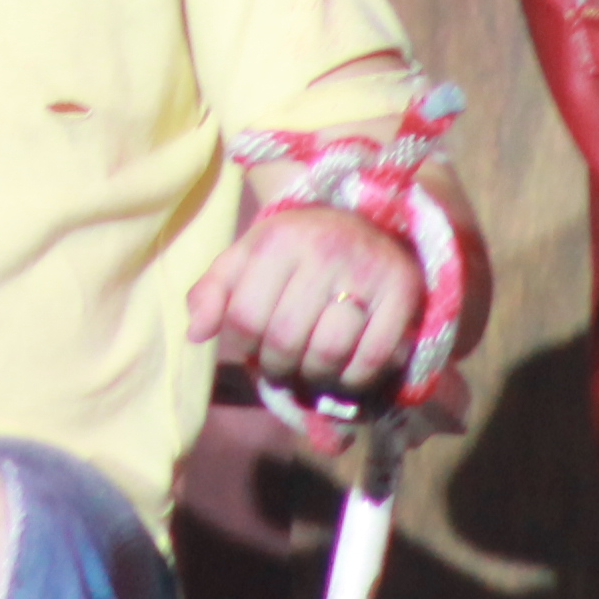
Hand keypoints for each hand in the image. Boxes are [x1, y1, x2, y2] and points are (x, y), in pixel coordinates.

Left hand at [191, 203, 426, 404]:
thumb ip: (214, 291)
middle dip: (279, 367)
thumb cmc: (300, 249)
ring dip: (315, 375)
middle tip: (284, 366)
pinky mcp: (403, 292)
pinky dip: (354, 378)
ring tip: (311, 369)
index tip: (254, 347)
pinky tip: (345, 371)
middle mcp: (323, 249)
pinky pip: (372, 358)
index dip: (244, 346)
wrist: (371, 220)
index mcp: (278, 238)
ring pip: (328, 353)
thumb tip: (195, 334)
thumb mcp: (250, 257)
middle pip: (286, 341)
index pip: (246, 317)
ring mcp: (367, 270)